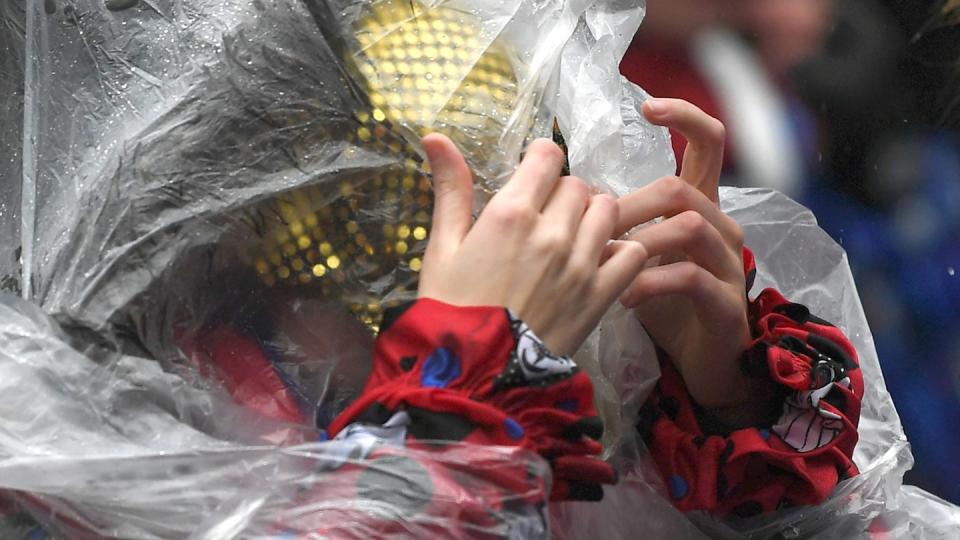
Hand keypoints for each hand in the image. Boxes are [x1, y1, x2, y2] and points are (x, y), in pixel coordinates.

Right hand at [418, 134, 647, 355]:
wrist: (476, 376)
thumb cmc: (451, 310)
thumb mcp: (442, 248)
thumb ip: (451, 189)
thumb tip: (434, 135)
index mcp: (512, 213)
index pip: (547, 156)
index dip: (539, 162)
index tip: (532, 178)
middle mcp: (553, 231)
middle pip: (577, 185)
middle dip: (562, 195)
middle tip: (546, 219)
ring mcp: (583, 263)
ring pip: (608, 210)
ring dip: (592, 217)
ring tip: (574, 238)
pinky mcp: (602, 295)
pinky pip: (632, 252)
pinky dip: (622, 251)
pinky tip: (599, 262)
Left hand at [617, 99, 750, 409]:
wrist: (704, 364)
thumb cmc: (665, 304)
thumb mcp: (639, 257)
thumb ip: (617, 225)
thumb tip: (570, 195)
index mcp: (700, 207)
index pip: (708, 143)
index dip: (685, 116)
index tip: (648, 106)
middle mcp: (721, 226)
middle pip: (683, 188)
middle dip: (632, 204)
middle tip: (595, 230)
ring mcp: (729, 264)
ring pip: (690, 226)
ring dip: (640, 242)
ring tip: (607, 265)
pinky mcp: (726, 301)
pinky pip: (691, 277)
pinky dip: (651, 283)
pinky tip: (625, 299)